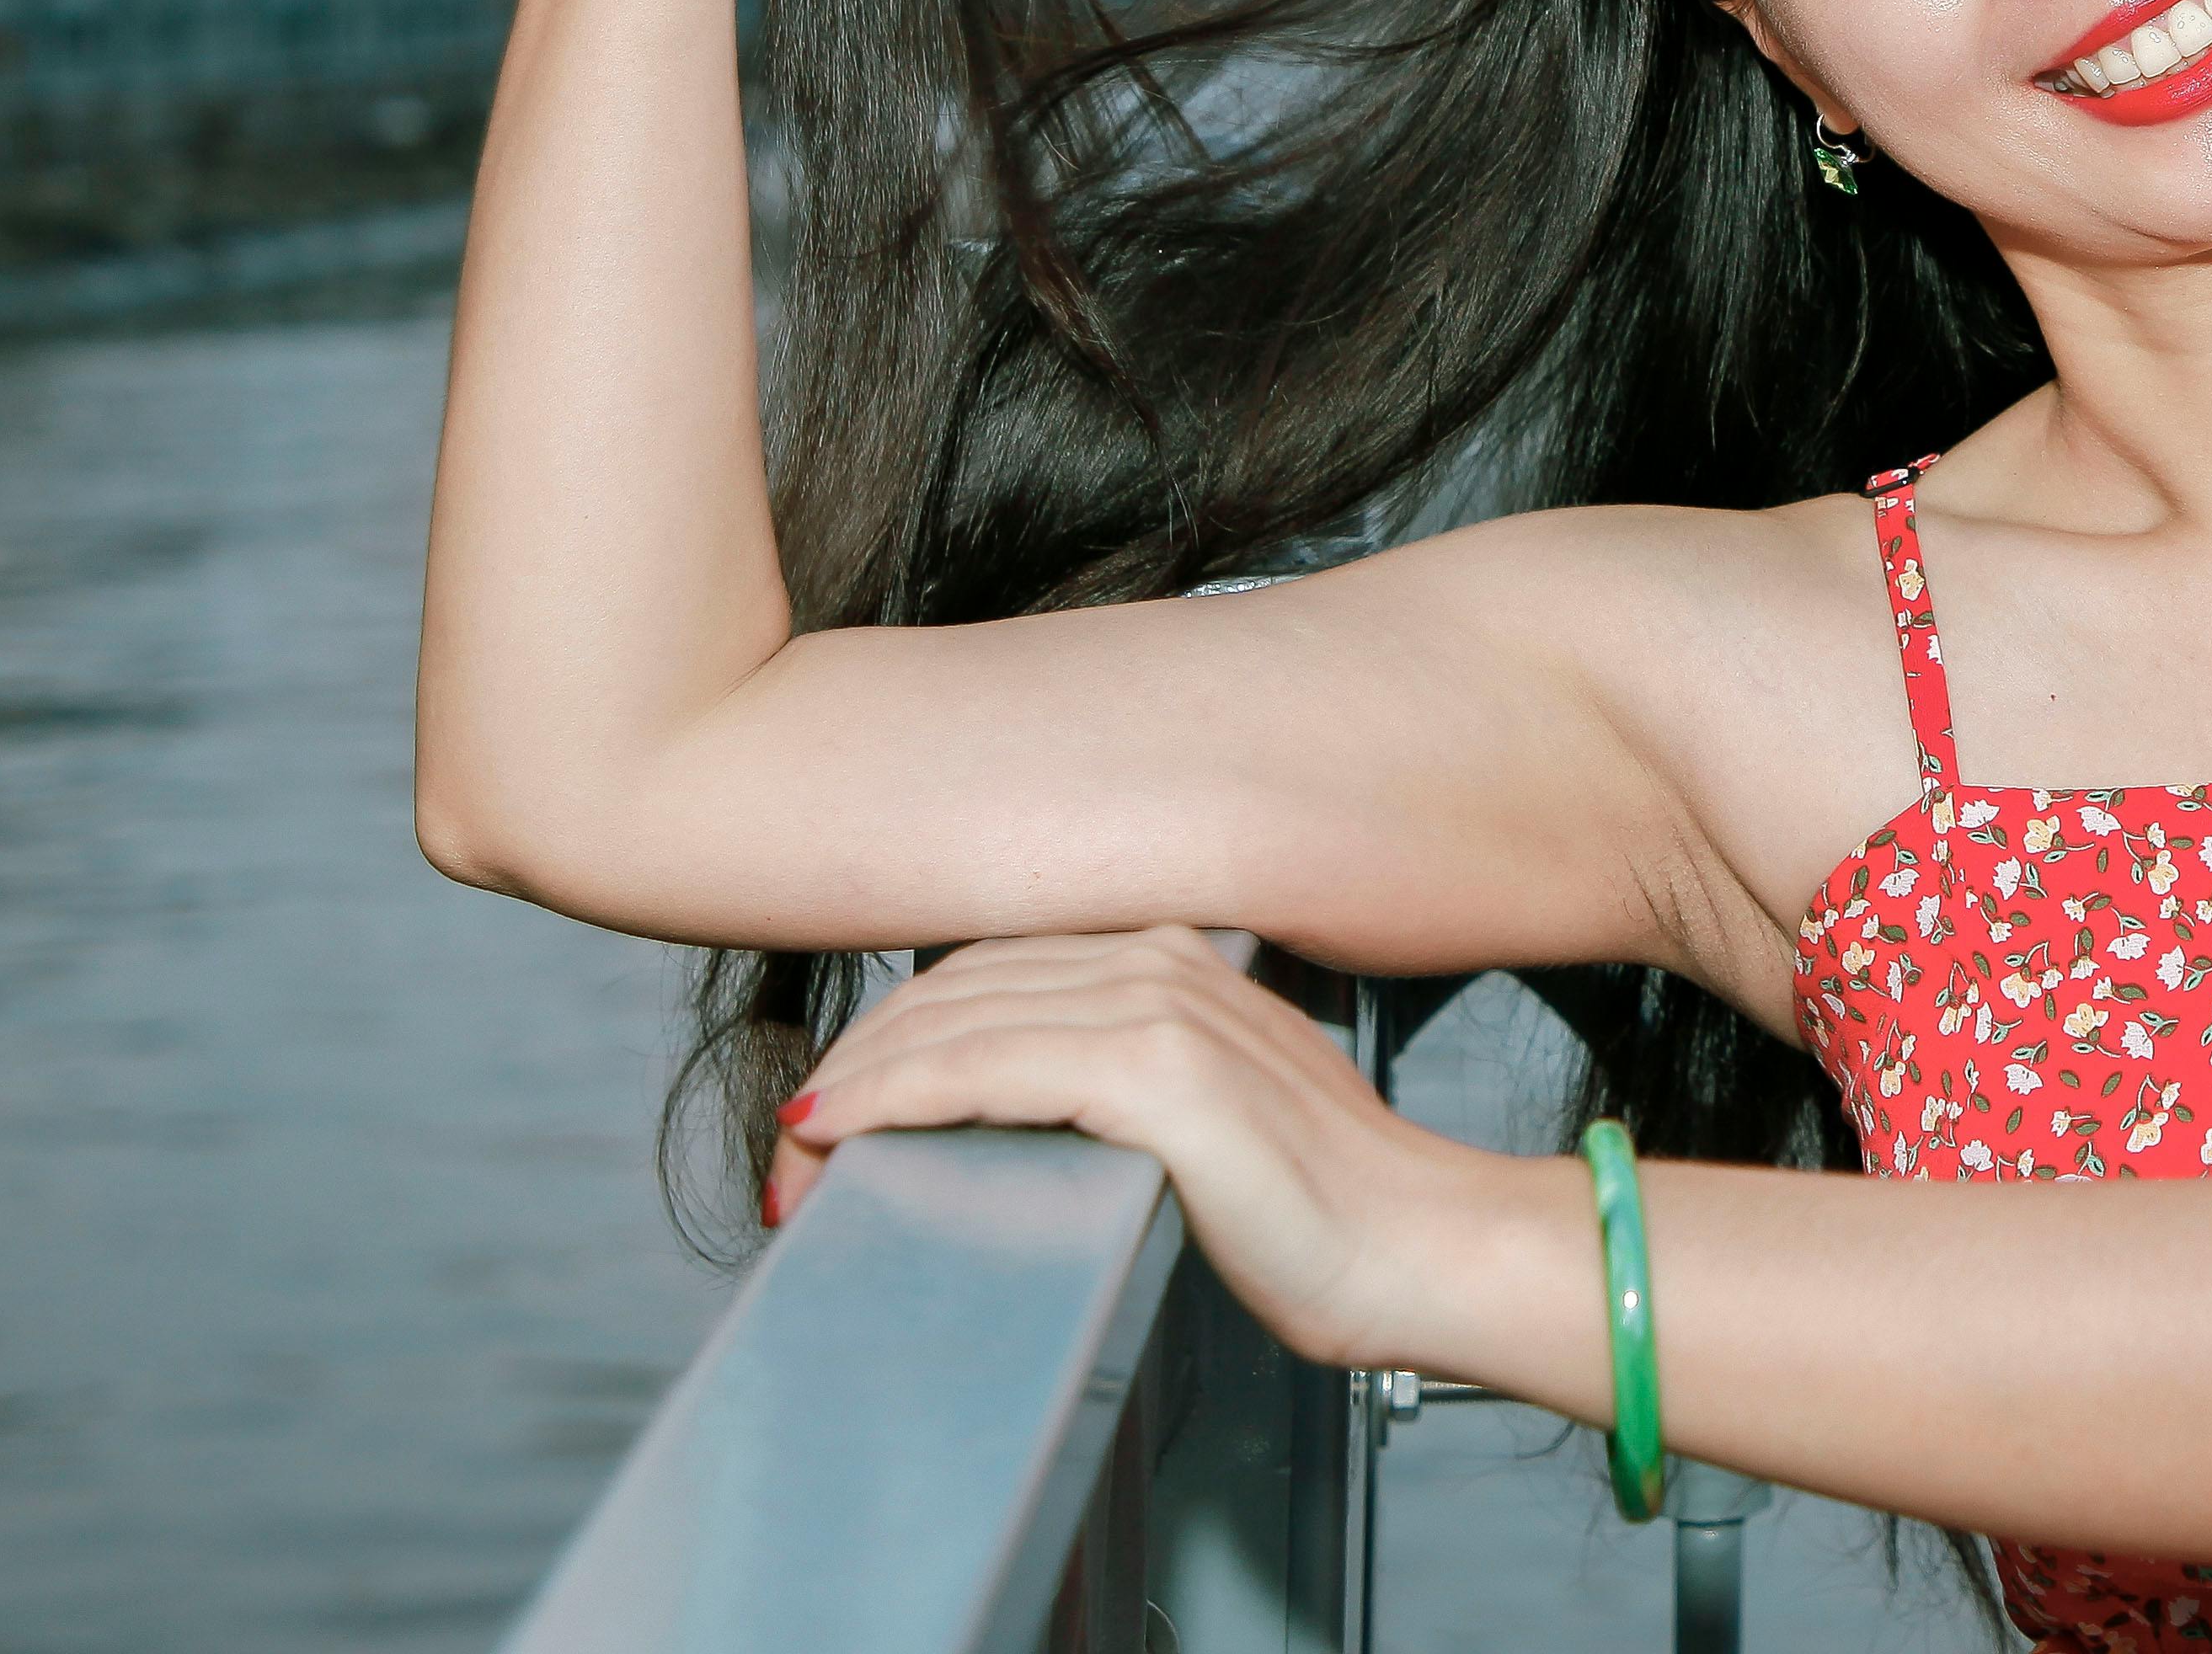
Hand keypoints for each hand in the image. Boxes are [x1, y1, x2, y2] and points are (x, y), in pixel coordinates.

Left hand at [768, 928, 1441, 1368]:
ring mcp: (1162, 1011)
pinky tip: (845, 1127)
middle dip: (855, 1065)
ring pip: (955, 1021)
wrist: (1418, 1250)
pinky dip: (897, 1095)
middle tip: (793, 1159)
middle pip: (954, 987)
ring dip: (854, 1088)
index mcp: (1175, 960)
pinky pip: (987, 1068)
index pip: (989, 972)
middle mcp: (1163, 963)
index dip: (892, 1037)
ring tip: (797, 1161)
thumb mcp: (1210, 1114)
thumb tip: (1009, 1109)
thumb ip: (1121, 1080)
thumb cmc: (1324, 1211)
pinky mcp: (1159, 1077)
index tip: (830, 1117)